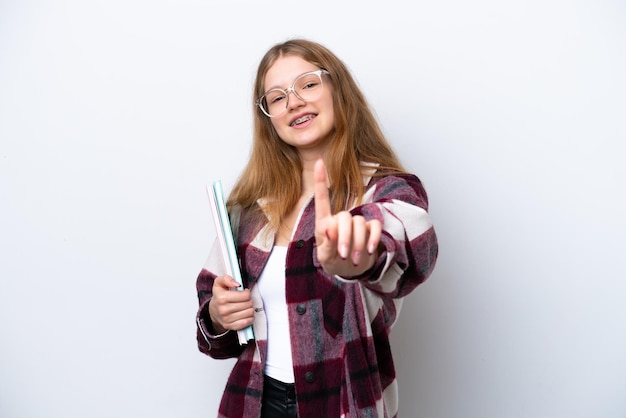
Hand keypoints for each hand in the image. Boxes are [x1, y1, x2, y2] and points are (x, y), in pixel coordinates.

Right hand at [208, 275, 253, 332]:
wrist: (213, 311)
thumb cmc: (219, 296)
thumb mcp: (219, 283)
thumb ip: (226, 279)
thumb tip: (237, 284)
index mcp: (221, 298)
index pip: (245, 296)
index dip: (247, 293)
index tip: (244, 292)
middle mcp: (223, 310)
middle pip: (249, 304)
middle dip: (249, 300)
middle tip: (244, 300)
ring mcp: (227, 319)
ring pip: (250, 313)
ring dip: (250, 308)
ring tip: (244, 306)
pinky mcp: (230, 326)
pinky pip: (247, 322)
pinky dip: (249, 318)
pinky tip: (245, 314)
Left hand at [314, 158, 381, 276]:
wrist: (352, 270)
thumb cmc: (334, 262)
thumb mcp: (325, 258)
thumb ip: (326, 244)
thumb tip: (329, 229)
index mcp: (325, 223)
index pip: (322, 199)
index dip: (321, 180)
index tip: (319, 161)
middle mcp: (341, 219)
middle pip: (345, 217)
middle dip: (344, 237)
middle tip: (343, 255)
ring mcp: (357, 222)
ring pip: (360, 223)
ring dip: (358, 243)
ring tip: (354, 259)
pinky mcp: (371, 228)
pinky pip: (375, 226)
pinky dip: (373, 238)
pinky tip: (370, 250)